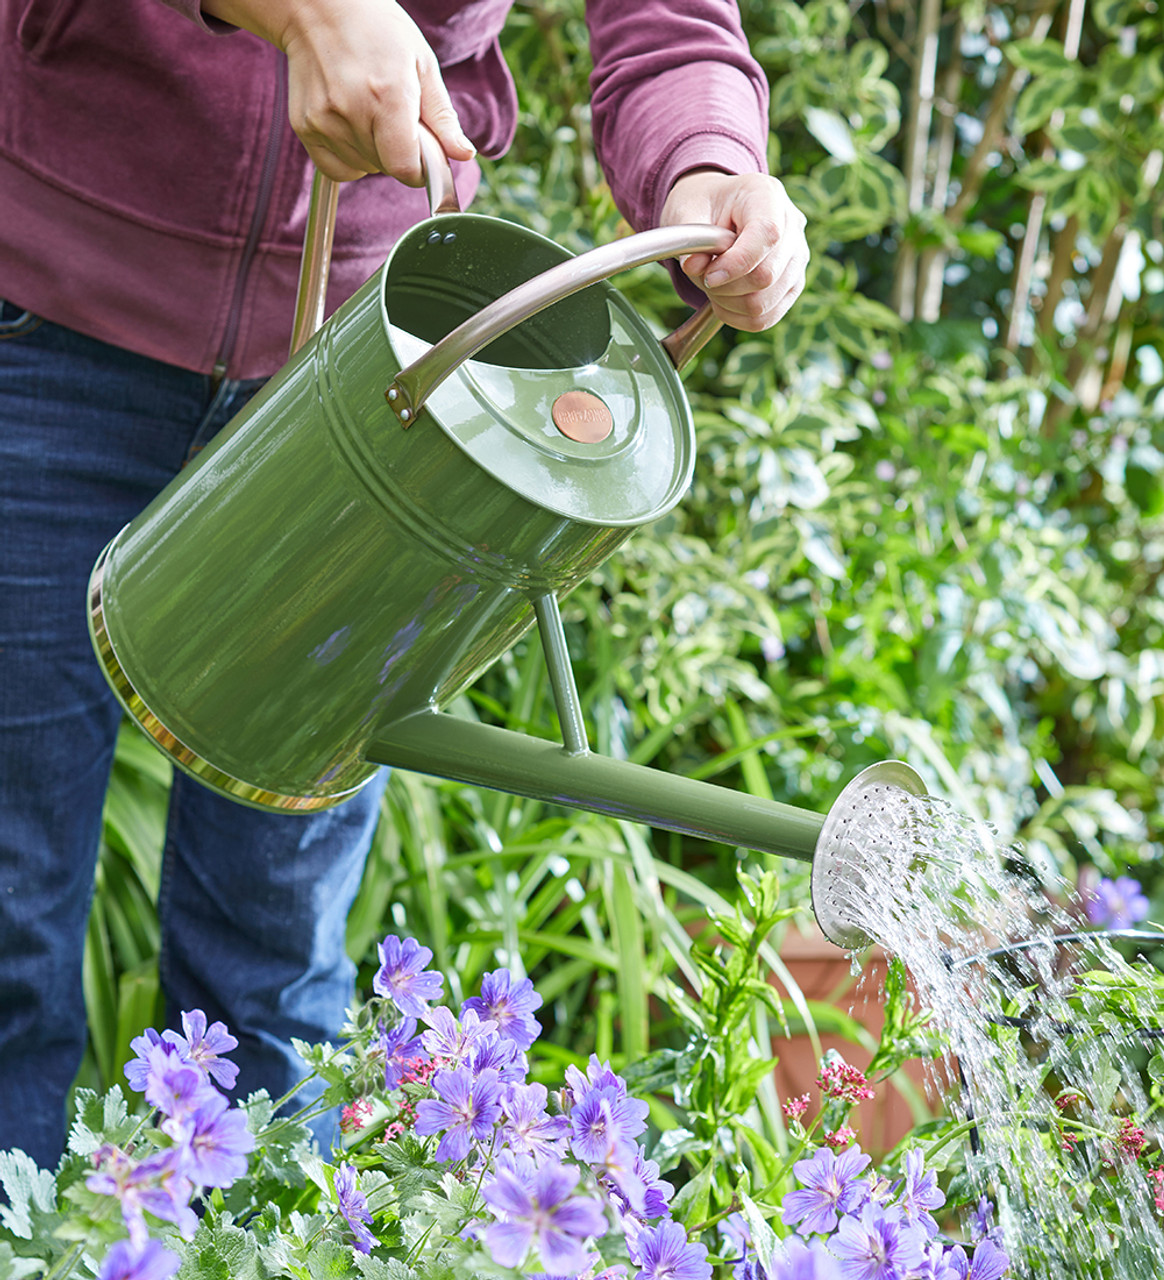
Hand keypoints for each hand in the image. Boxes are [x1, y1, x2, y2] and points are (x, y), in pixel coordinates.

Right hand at [202, 0, 475, 183]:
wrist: (319, 8)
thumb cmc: (377, 31)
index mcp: (388, 95)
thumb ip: (442, 117)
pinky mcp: (305, 126)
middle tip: (395, 118)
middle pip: (387, 169)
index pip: (406, 168)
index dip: (421, 168)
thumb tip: (464, 154)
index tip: (424, 152)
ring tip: (371, 114)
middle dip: (399, 153)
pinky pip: (336, 169)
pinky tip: (354, 130)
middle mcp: (352, 111)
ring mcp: (324, 121)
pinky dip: (351, 160)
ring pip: (363, 169)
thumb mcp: (421, 64)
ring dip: (374, 154)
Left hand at [659, 170, 809, 330]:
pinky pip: (767, 317)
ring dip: (730, 304)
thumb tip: (694, 267)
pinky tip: (723, 302)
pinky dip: (739, 318)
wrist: (719, 209)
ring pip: (766, 302)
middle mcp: (792, 225)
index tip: (708, 276)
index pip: (767, 236)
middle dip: (726, 287)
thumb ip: (689, 238)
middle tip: (705, 278)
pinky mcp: (793, 283)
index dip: (736, 264)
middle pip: (767, 276)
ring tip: (712, 287)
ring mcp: (797, 256)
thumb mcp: (687, 211)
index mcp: (767, 195)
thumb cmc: (704, 206)